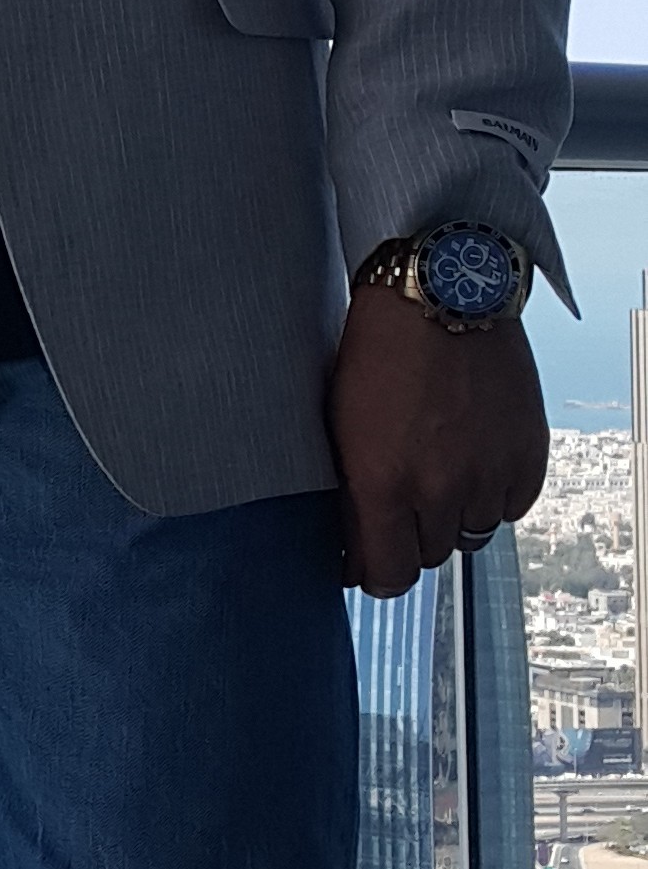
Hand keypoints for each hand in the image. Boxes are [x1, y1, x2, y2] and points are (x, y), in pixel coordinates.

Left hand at [326, 288, 547, 597]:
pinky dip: (495, 493)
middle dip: (410, 535)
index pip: (385, 576)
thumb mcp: (342, 425)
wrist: (439, 292)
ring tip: (440, 470)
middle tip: (402, 501)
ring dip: (454, 515)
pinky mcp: (526, 453)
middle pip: (429, 556)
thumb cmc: (378, 350)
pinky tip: (475, 460)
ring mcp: (488, 472)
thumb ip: (352, 490)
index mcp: (381, 484)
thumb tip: (353, 542)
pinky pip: (512, 506)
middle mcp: (439, 488)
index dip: (373, 573)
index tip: (367, 561)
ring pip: (472, 534)